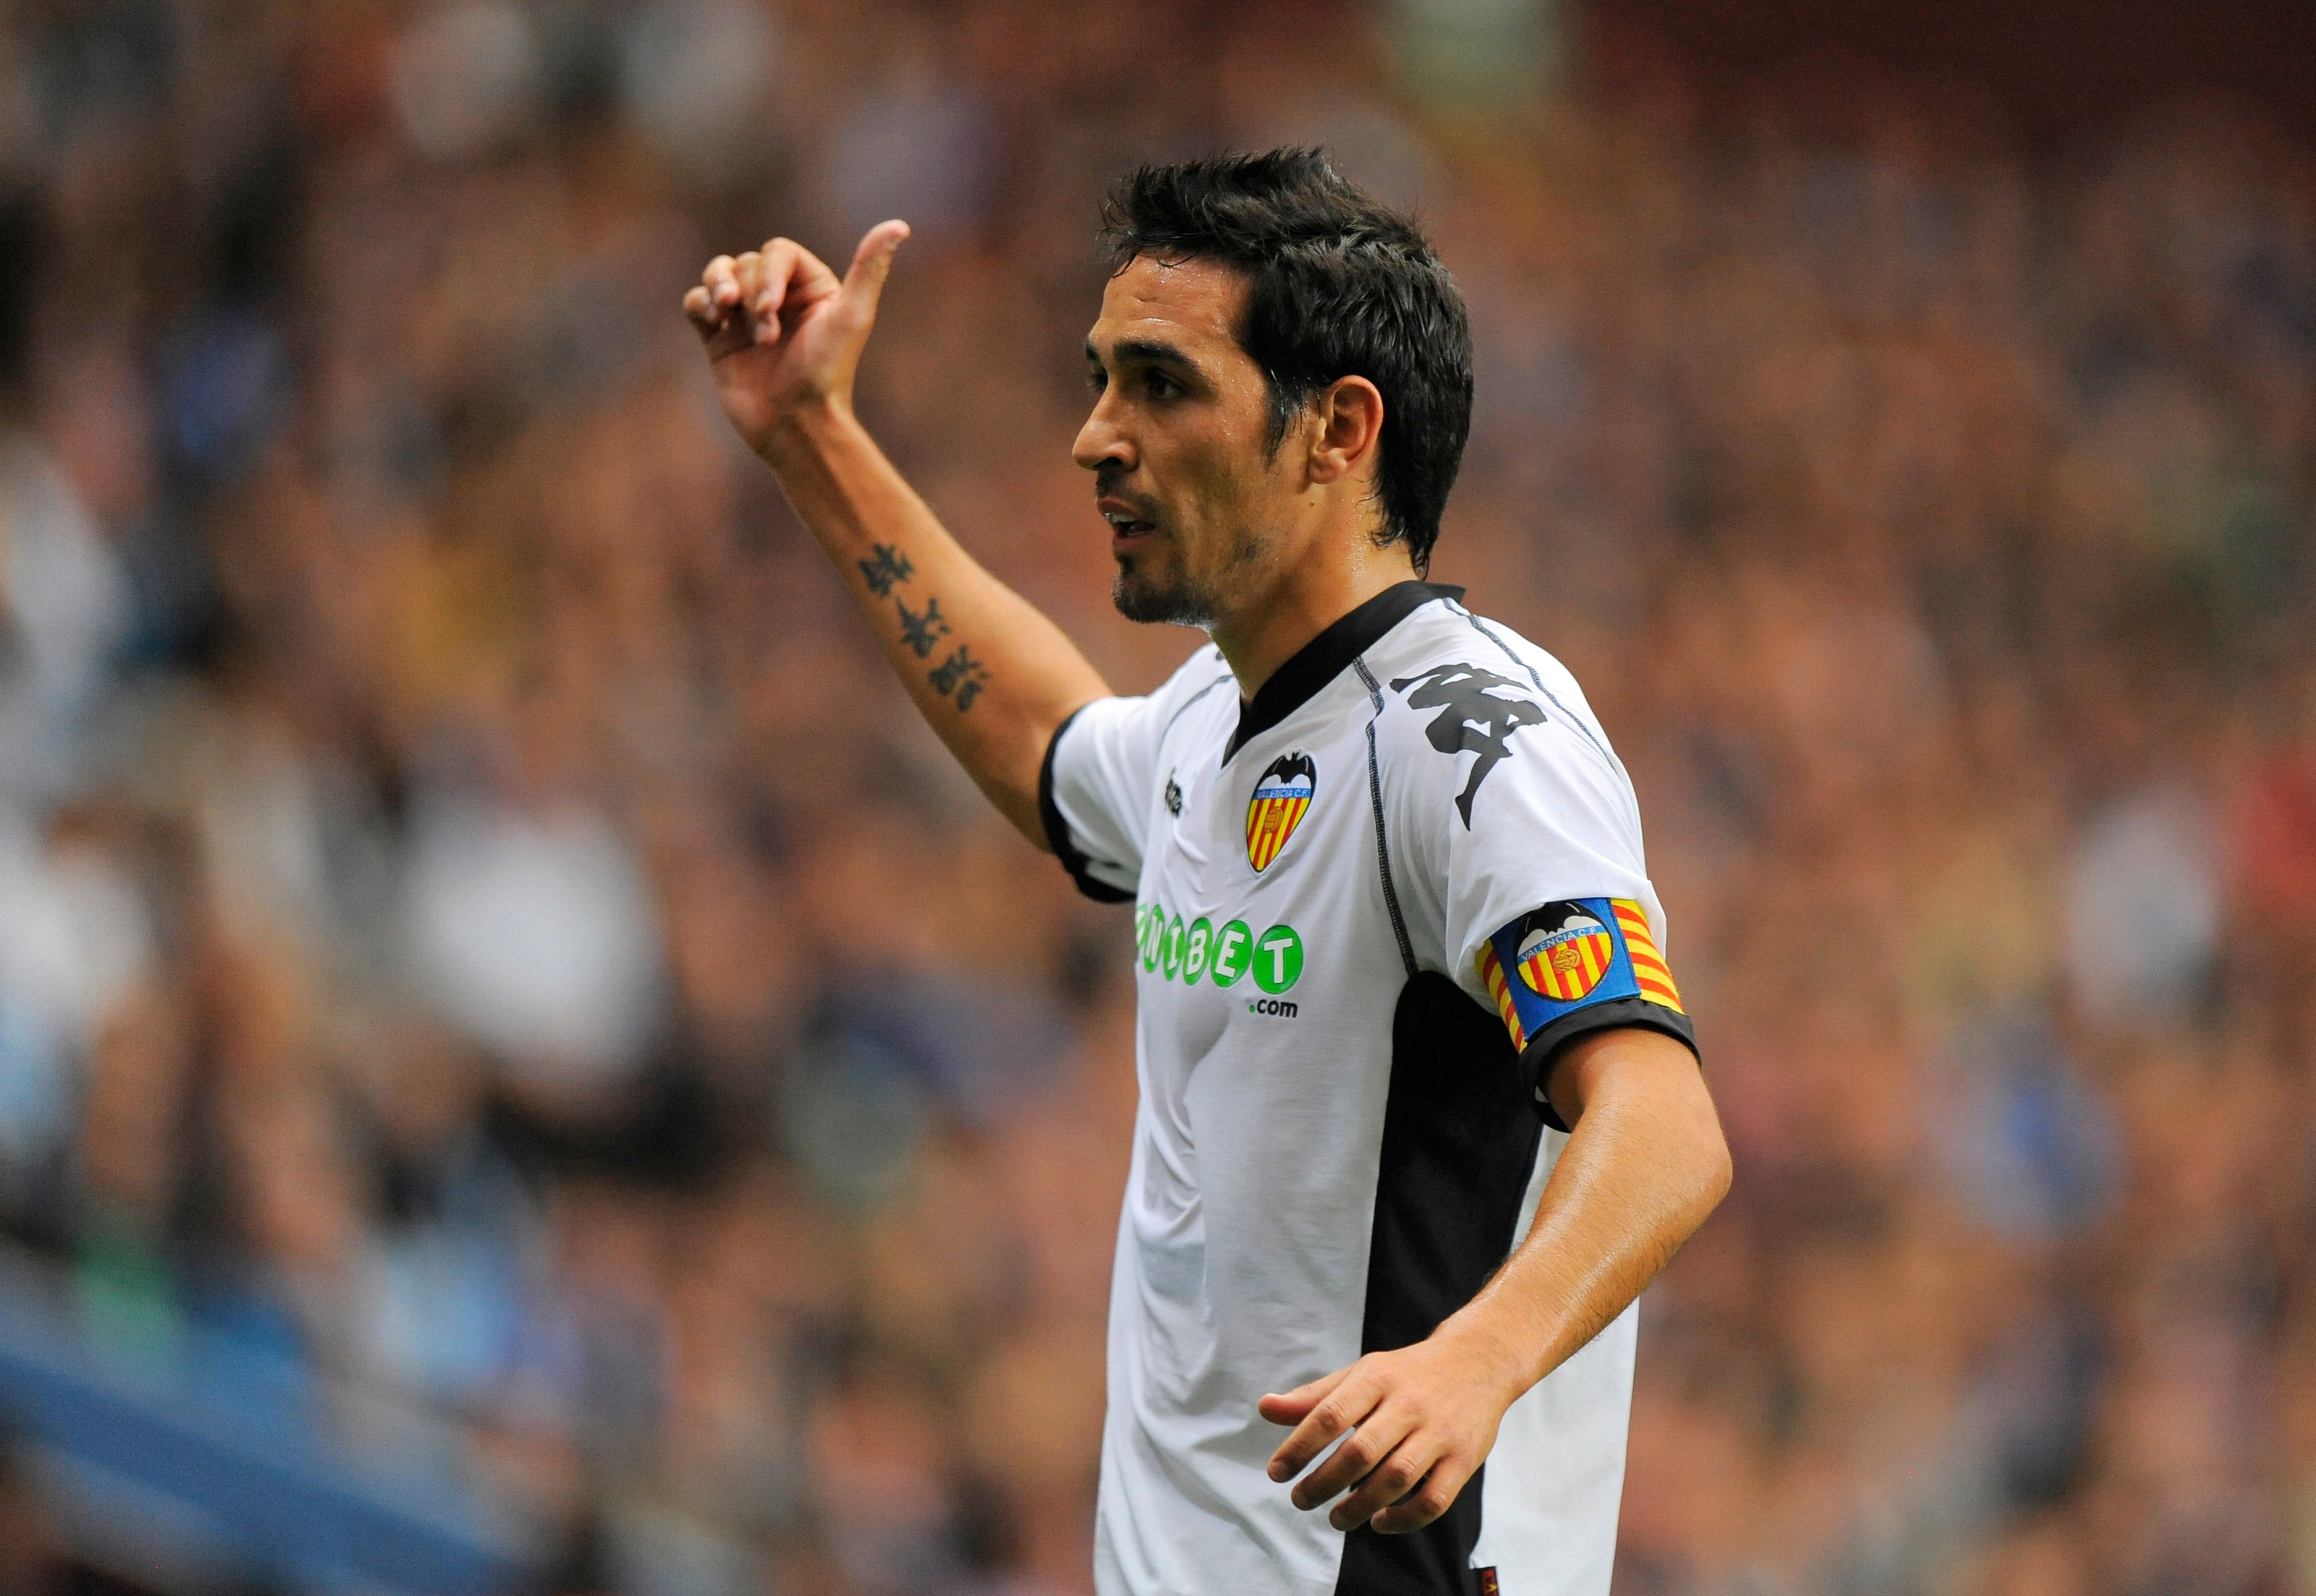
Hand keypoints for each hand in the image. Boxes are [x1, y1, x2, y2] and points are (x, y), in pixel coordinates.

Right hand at [682, 221, 909, 457]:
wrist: (794, 425)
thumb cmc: (826, 374)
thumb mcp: (852, 316)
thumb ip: (870, 269)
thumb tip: (899, 225)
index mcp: (812, 287)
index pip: (778, 252)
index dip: (769, 275)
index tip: (770, 311)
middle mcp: (780, 297)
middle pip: (749, 263)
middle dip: (751, 293)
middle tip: (765, 337)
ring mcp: (746, 317)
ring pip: (720, 273)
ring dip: (718, 286)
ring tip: (722, 311)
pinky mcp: (719, 338)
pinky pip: (697, 301)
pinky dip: (698, 302)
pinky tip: (710, 319)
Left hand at [1259, 1331, 1521, 1535]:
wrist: (1480, 1361)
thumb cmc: (1408, 1374)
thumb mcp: (1361, 1373)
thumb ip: (1314, 1396)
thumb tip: (1264, 1408)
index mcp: (1378, 1377)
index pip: (1331, 1415)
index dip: (1299, 1448)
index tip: (1277, 1473)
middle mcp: (1409, 1404)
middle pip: (1360, 1452)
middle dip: (1323, 1483)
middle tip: (1300, 1500)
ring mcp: (1440, 1432)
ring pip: (1396, 1479)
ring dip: (1359, 1506)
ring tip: (1335, 1518)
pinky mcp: (1465, 1459)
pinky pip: (1434, 1499)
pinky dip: (1404, 1519)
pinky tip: (1379, 1521)